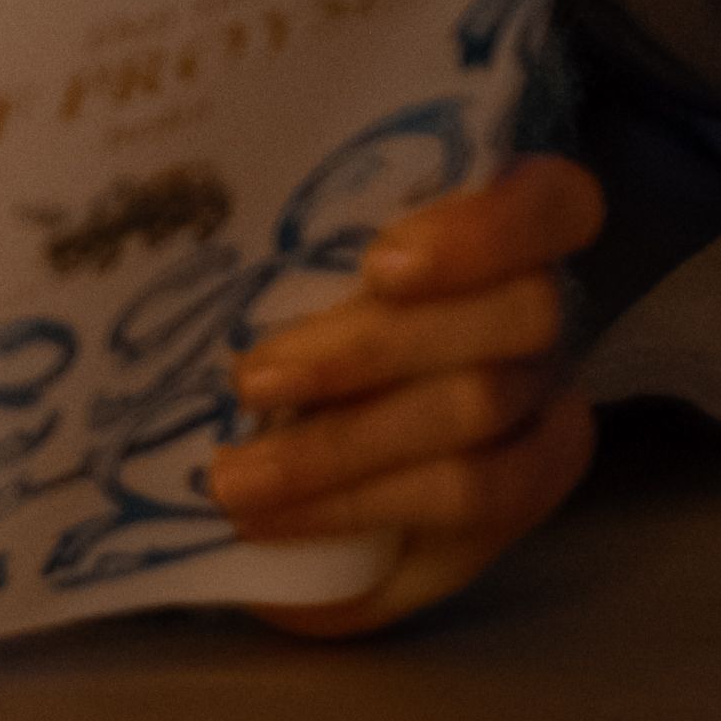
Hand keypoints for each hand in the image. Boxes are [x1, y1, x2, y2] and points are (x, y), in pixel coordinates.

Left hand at [215, 151, 604, 638]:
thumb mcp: (288, 265)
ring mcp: (542, 396)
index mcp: (499, 222)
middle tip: (249, 382)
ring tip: (235, 478)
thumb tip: (169, 214)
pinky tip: (271, 519)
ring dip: (343, 446)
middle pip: (514, 312)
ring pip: (478, 409)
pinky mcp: (526, 483)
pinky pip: (468, 496)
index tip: (380, 265)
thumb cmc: (290, 313)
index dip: (487, 229)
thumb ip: (286, 244)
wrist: (317, 451)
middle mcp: (536, 304)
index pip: (550, 201)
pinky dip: (357, 506)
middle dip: (371, 350)